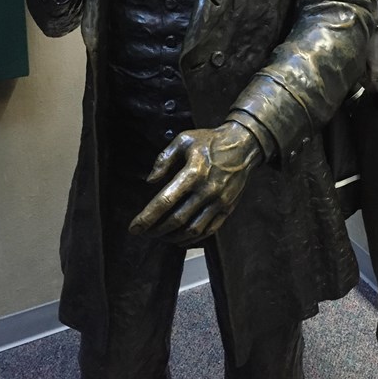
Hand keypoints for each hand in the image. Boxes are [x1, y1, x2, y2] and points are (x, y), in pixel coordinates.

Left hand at [129, 122, 262, 245]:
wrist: (243, 144)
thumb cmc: (210, 141)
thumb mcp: (184, 140)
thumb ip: (164, 159)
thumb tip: (151, 181)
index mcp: (193, 172)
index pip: (165, 201)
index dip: (147, 217)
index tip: (134, 228)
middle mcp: (206, 190)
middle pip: (177, 219)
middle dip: (156, 230)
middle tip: (145, 233)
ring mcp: (219, 202)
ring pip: (193, 229)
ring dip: (173, 237)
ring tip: (161, 237)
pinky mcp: (228, 208)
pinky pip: (209, 230)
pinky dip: (193, 239)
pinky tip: (181, 238)